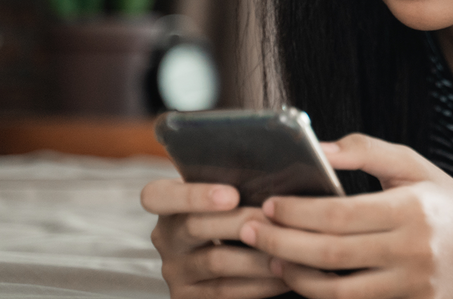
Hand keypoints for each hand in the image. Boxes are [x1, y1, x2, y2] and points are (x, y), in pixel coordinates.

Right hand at [141, 179, 288, 298]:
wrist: (234, 262)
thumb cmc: (237, 215)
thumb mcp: (229, 195)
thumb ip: (242, 182)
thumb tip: (286, 174)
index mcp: (169, 203)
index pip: (157, 196)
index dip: (192, 195)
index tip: (231, 195)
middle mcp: (166, 237)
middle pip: (194, 226)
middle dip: (241, 222)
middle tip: (276, 221)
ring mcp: (174, 269)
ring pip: (216, 261)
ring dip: (257, 257)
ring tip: (288, 250)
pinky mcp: (187, 296)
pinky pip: (225, 291)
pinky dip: (260, 284)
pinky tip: (284, 274)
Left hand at [237, 134, 452, 298]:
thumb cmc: (445, 203)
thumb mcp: (414, 166)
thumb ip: (366, 151)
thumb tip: (319, 146)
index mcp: (412, 208)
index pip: (340, 214)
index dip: (296, 212)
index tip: (267, 205)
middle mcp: (413, 250)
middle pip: (331, 254)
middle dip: (281, 242)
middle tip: (247, 230)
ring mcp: (411, 286)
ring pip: (337, 292)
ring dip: (295, 276)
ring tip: (270, 257)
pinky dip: (321, 296)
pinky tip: (302, 278)